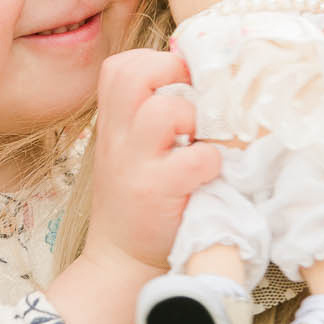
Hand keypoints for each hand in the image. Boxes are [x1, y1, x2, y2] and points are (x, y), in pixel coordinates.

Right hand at [87, 48, 221, 272]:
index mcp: (112, 123)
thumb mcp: (130, 150)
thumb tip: (199, 78)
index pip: (121, 67)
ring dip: (194, 120)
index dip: (157, 63)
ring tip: (198, 141)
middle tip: (193, 103)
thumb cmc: (138, 198)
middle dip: (173, 74)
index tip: (180, 84)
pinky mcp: (157, 192)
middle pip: (134, 74)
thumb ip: (149, 115)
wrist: (121, 260)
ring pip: (164, 111)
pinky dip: (210, 161)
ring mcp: (134, 164)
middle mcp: (117, 138)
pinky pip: (195, 158)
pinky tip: (207, 174)